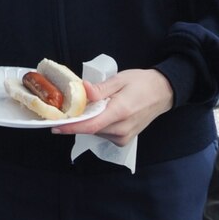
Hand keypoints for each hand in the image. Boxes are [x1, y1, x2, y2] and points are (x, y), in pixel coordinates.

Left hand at [52, 68, 173, 145]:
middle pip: (90, 129)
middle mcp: (122, 129)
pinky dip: (96, 124)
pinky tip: (98, 112)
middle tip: (64, 109)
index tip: (55, 126)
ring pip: (95, 131)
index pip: (91, 125)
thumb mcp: (120, 80)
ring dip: (86, 121)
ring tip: (85, 107)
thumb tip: (82, 90)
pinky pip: (103, 133)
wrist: (163, 93)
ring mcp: (124, 136)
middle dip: (75, 120)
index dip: (71, 127)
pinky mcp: (124, 139)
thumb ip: (100, 89)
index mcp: (120, 112)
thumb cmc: (142, 83)